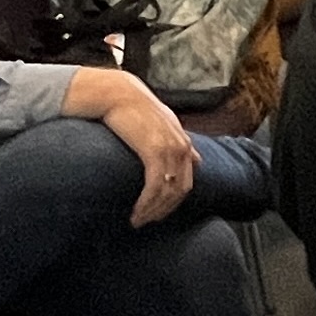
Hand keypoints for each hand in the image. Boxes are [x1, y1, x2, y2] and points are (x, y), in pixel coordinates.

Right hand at [66, 67, 196, 225]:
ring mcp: (170, 149)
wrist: (118, 93)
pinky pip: (155, 186)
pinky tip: (136, 211)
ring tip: (137, 220)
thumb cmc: (135, 108)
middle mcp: (181, 147)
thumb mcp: (165, 123)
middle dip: (163, 210)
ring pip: (167, 192)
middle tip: (146, 222)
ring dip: (152, 211)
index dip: (172, 202)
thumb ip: (181, 142)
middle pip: (179, 191)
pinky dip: (146, 203)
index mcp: (184, 142)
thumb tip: (197, 159)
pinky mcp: (155, 151)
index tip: (157, 213)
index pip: (186, 183)